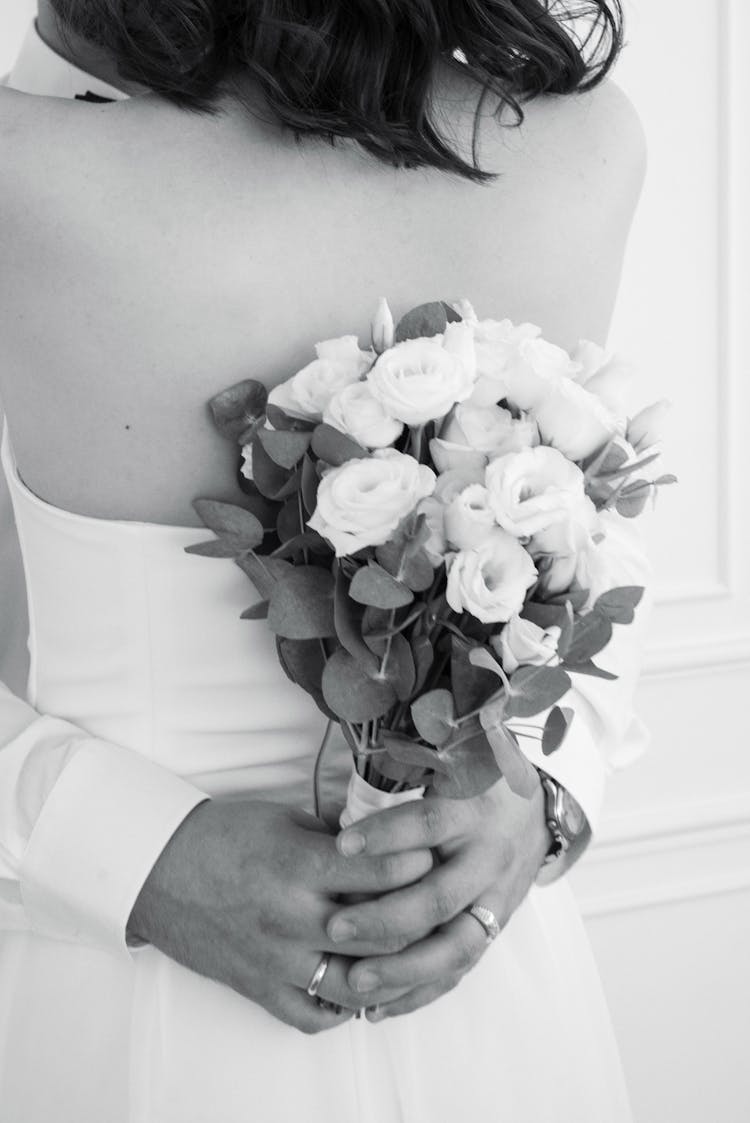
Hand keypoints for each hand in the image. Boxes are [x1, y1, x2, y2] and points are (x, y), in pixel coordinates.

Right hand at [127, 799, 432, 1032]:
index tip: (430, 855)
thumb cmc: (222, 836)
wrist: (158, 869)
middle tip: (431, 905)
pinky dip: (342, 1008)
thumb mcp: (285, 820)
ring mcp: (278, 960)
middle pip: (384, 934)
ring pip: (358, 985)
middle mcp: (294, 918)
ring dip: (389, 972)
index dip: (417, 863)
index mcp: (302, 867)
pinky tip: (358, 988)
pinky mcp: (259, 988)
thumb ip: (336, 839)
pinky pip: (313, 1016)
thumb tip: (386, 846)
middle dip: (417, 919)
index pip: (384, 873)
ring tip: (404, 953)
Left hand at [324, 776, 550, 1020]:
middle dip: (385, 918)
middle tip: (335, 927)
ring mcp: (495, 899)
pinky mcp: (495, 929)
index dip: (386, 836)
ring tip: (355, 981)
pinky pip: (459, 970)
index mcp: (472, 812)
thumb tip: (345, 801)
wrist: (531, 812)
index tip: (341, 846)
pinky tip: (378, 1008)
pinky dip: (419, 993)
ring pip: (454, 947)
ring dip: (403, 969)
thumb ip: (405, 779)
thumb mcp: (448, 769)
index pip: (428, 824)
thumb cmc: (471, 786)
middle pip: (439, 897)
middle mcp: (487, 858)